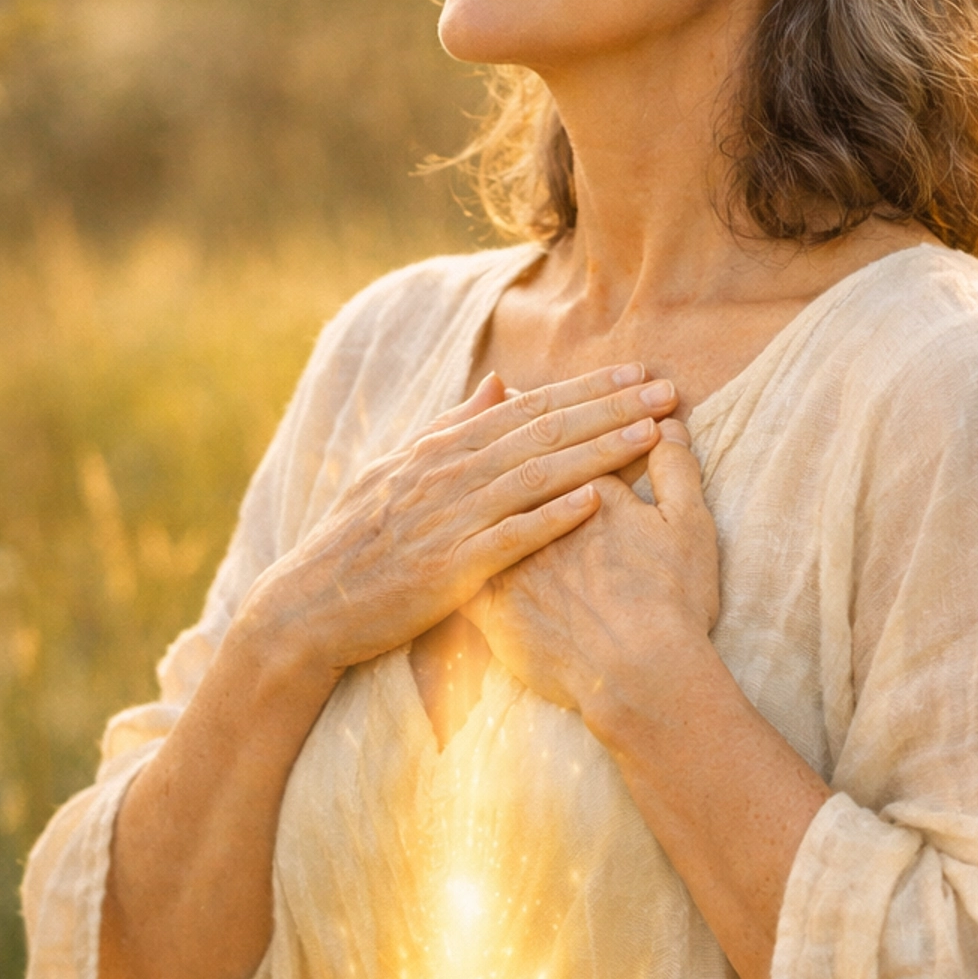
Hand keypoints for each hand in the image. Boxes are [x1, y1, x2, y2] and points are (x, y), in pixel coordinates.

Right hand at [232, 364, 679, 681]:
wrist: (308, 606)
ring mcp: (450, 519)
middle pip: (544, 431)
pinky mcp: (449, 569)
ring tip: (651, 435)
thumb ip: (454, 425)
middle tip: (668, 390)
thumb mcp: (398, 469)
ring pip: (537, 476)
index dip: (588, 388)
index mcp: (442, 448)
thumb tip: (502, 383)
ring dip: (597, 453)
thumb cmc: (356, 539)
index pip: (529, 408)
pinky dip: (551, 519)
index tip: (640, 371)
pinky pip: (510, 539)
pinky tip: (595, 504)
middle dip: (611, 408)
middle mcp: (449, 473)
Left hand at [465, 419, 718, 740]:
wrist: (639, 673)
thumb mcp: (690, 525)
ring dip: (472, 487)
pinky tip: (439, 545)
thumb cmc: (673, 601)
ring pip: (479, 512)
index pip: (568, 438)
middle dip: (509, 436)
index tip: (544, 397)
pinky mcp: (492, 604)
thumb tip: (670, 424)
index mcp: (588, 490)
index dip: (561, 417)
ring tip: (468, 469)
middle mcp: (540, 516)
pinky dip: (450, 553)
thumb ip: (678, 470)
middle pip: (517, 465)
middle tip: (498, 405)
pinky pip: (460, 571)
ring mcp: (510, 559)